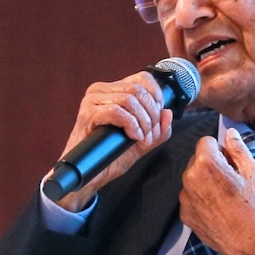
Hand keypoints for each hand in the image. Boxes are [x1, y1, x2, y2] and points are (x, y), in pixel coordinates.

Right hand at [49, 70, 173, 211]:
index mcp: (113, 90)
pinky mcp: (87, 115)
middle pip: (138, 90)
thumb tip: (167, 113)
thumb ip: (158, 129)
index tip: (158, 117)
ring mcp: (91, 101)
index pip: (143, 78)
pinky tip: (133, 136)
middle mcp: (100, 91)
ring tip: (143, 139)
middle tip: (151, 135)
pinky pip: (117, 111)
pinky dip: (131, 125)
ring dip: (143, 122)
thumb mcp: (142, 141)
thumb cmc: (111, 156)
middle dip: (151, 114)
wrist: (90, 175)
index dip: (157, 96)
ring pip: (129, 100)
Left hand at [179, 128, 254, 254]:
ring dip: (205, 181)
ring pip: (193, 178)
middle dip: (211, 164)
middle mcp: (189, 178)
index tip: (231, 163)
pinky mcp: (184, 214)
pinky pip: (190, 197)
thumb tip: (230, 133)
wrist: (248, 244)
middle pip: (197, 159)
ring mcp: (185, 198)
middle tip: (230, 180)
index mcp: (206, 164)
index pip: (206, 142)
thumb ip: (238, 149)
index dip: (221, 150)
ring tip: (224, 197)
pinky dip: (201, 199)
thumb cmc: (254, 206)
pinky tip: (217, 209)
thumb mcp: (253, 172)